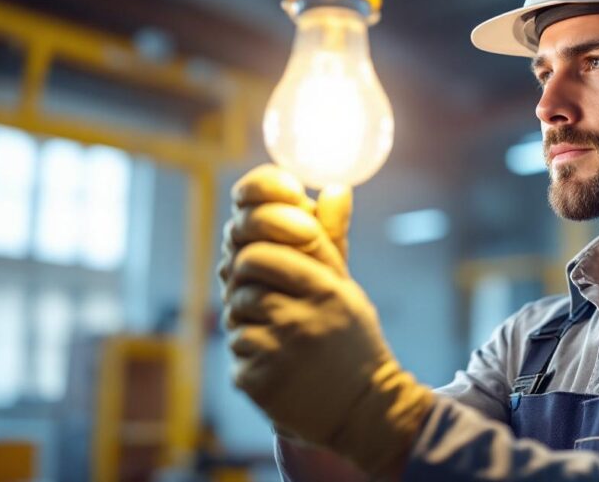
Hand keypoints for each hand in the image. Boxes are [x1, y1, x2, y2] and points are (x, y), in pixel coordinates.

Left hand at [218, 165, 434, 478]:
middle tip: (264, 289)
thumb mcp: (347, 288)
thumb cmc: (352, 341)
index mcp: (328, 287)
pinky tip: (275, 361)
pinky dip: (249, 351)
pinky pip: (235, 347)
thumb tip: (333, 187)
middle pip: (244, 268)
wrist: (364, 411)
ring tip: (277, 331)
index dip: (256, 240)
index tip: (261, 247)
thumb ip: (330, 239)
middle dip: (246, 273)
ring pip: (234, 307)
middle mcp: (304, 315)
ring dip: (247, 314)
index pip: (268, 245)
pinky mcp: (259, 380)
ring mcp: (279, 350)